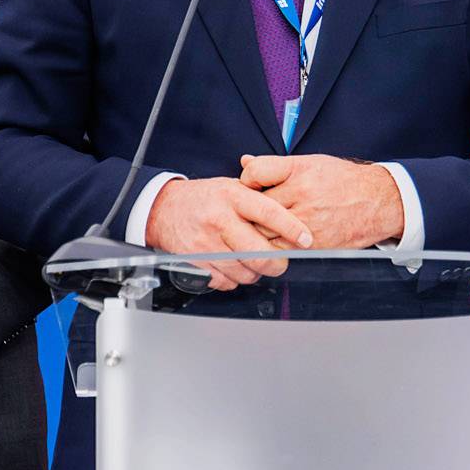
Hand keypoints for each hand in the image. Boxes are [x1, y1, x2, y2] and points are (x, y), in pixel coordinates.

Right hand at [143, 177, 312, 289]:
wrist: (163, 210)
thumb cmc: (204, 199)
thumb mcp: (231, 187)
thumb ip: (258, 199)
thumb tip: (291, 219)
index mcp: (232, 197)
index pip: (268, 212)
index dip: (291, 227)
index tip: (306, 239)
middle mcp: (220, 220)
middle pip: (259, 253)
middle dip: (276, 263)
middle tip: (280, 262)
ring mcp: (207, 244)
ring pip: (245, 272)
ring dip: (254, 272)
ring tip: (250, 259)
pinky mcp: (196, 263)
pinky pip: (227, 282)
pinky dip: (234, 278)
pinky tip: (232, 264)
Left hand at [236, 154, 403, 248]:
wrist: (378, 202)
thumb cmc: (343, 181)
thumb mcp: (310, 163)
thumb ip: (275, 166)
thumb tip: (245, 163)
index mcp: (300, 170)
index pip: (255, 173)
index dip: (247, 181)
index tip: (250, 187)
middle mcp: (302, 194)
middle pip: (256, 207)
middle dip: (250, 211)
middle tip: (250, 213)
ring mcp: (308, 221)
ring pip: (264, 232)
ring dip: (259, 232)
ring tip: (262, 228)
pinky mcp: (314, 244)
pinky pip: (280, 250)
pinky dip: (274, 247)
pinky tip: (278, 240)